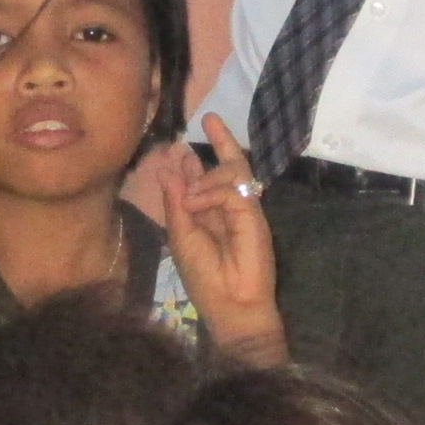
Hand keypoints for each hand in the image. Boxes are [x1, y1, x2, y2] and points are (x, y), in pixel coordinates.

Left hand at [157, 115, 282, 363]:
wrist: (231, 305)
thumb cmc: (204, 278)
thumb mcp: (181, 238)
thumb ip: (177, 205)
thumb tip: (170, 172)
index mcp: (210, 216)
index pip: (206, 181)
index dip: (194, 164)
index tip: (180, 149)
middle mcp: (229, 209)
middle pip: (228, 167)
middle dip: (220, 142)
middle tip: (210, 119)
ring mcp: (245, 210)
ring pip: (232, 172)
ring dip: (204, 178)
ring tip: (189, 196)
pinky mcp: (254, 214)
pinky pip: (233, 189)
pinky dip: (211, 191)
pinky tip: (196, 203)